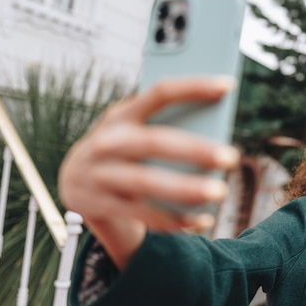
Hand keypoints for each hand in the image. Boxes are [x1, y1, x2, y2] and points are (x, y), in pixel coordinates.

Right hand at [58, 77, 239, 268]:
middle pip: (154, 142)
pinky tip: (202, 220)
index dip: (193, 87)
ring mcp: (100, 175)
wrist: (74, 181)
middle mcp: (107, 142)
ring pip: (146, 182)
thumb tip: (215, 128)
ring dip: (185, 189)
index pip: (159, 93)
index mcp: (121, 115)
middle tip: (231, 157)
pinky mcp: (101, 206)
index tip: (228, 85)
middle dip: (194, 149)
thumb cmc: (121, 148)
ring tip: (220, 192)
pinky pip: (143, 215)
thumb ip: (164, 124)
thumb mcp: (132, 128)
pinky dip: (175, 220)